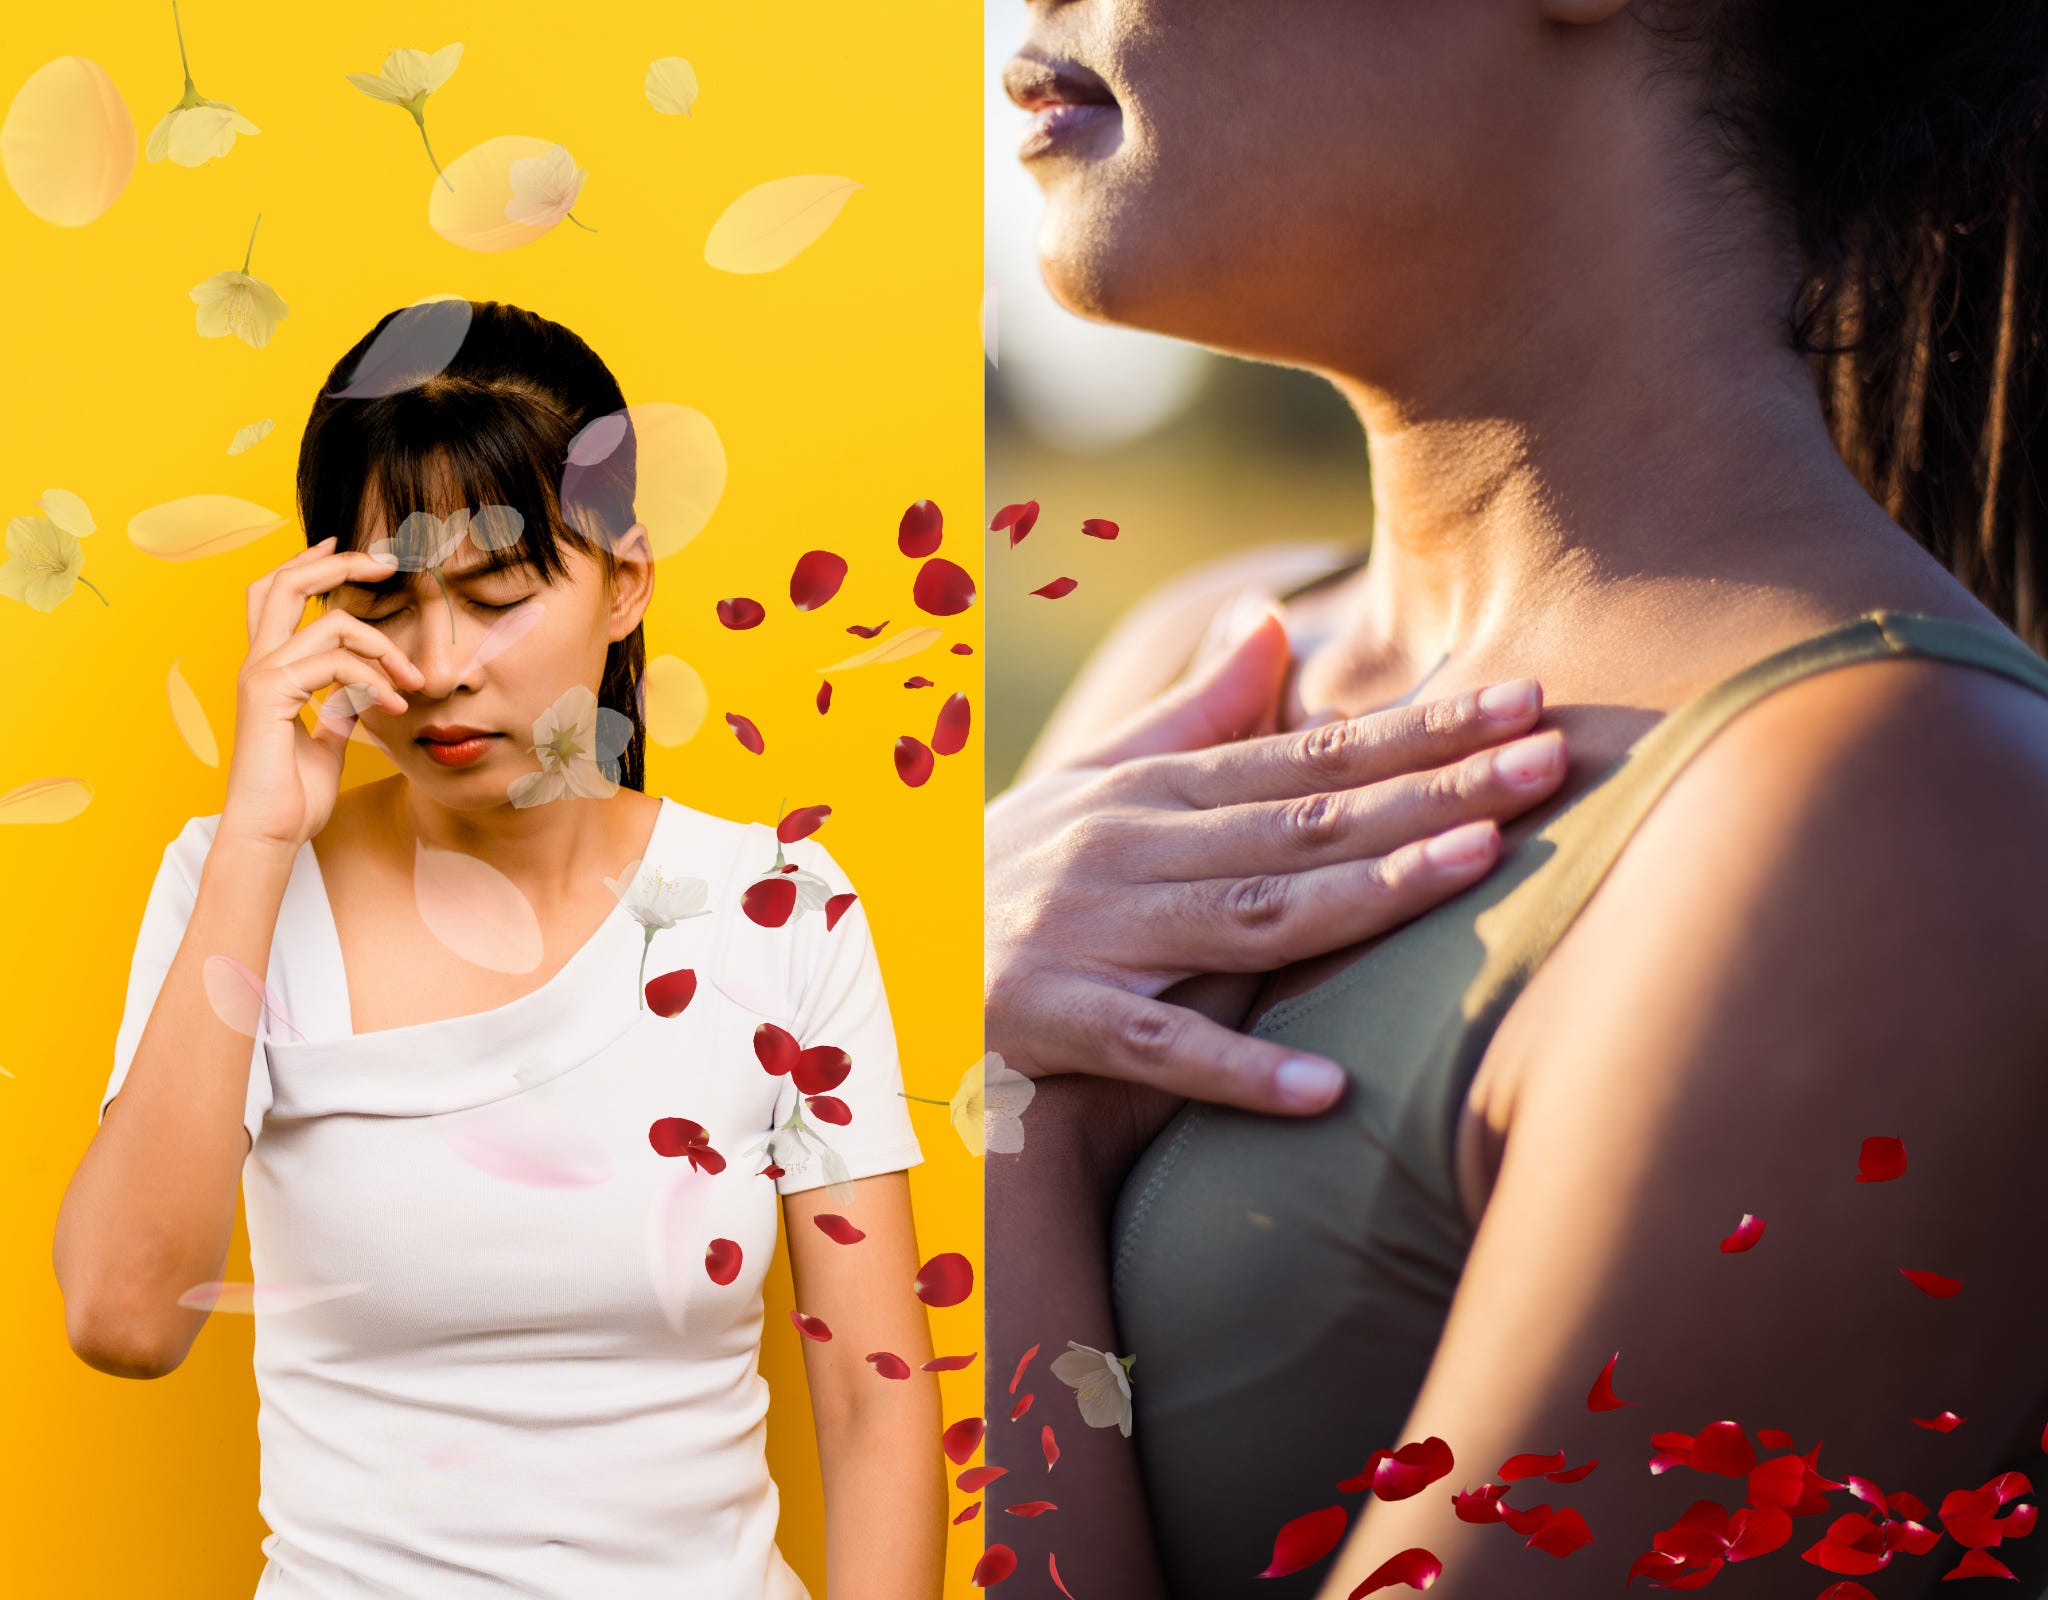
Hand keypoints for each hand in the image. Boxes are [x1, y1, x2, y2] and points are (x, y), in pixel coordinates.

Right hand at [218, 535, 427, 852]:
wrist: (271, 835)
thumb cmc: (293, 797)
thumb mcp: (327, 743)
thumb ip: (338, 711)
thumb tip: (358, 695)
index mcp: (268, 669)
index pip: (277, 595)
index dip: (309, 564)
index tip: (354, 551)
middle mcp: (258, 663)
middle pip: (286, 581)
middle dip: (340, 564)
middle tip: (389, 561)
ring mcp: (260, 675)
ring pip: (331, 624)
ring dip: (385, 648)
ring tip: (412, 684)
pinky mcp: (270, 693)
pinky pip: (337, 663)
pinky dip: (375, 680)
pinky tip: (394, 708)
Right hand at [985, 603, 1567, 1118]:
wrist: (871, 958)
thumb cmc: (1006, 871)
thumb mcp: (1089, 782)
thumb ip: (1190, 712)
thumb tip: (1276, 618)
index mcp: (1151, 790)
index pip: (1309, 756)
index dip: (1421, 731)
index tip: (1526, 703)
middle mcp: (1129, 848)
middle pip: (1304, 821)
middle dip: (1434, 790)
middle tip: (1552, 762)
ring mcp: (1090, 934)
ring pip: (1250, 914)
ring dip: (1366, 892)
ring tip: (1479, 866)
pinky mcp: (1049, 1023)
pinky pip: (1154, 1048)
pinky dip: (1236, 1068)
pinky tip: (1327, 1088)